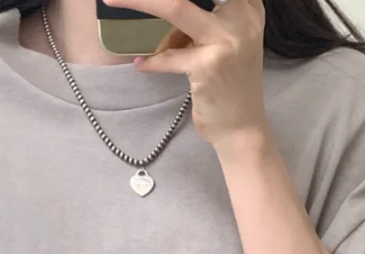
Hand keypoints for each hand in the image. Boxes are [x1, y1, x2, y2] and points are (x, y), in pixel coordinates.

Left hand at [103, 0, 268, 152]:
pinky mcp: (208, 66)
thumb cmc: (230, 87)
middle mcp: (241, 18)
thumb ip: (206, 20)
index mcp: (247, 9)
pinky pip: (169, 56)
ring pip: (176, 7)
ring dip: (140, 2)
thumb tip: (163, 7)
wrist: (243, 130)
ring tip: (117, 6)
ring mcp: (225, 41)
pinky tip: (142, 65)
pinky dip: (152, 61)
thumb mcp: (226, 43)